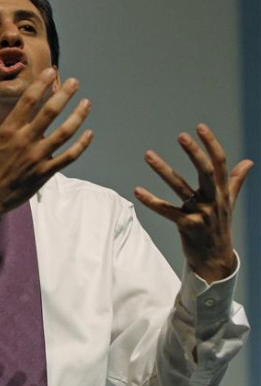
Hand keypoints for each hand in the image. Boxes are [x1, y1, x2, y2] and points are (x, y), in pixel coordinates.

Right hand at [0, 68, 92, 227]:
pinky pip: (68, 157)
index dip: (41, 84)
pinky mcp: (45, 172)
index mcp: (8, 130)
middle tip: (75, 82)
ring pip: (64, 133)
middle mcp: (24, 141)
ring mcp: (37, 157)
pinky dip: (81, 145)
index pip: (28, 101)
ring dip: (78, 116)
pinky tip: (89, 134)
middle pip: (50, 112)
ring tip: (87, 104)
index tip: (52, 72)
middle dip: (64, 94)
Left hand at [134, 124, 253, 282]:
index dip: (210, 144)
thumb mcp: (229, 202)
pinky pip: (166, 210)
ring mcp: (201, 213)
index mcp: (223, 192)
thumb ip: (236, 180)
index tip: (200, 127)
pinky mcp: (187, 225)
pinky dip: (151, 201)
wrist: (216, 259)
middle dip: (194, 152)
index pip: (219, 163)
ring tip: (148, 154)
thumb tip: (249, 161)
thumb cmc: (220, 226)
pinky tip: (137, 191)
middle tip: (181, 135)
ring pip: (180, 187)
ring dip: (163, 169)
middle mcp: (214, 200)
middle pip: (205, 171)